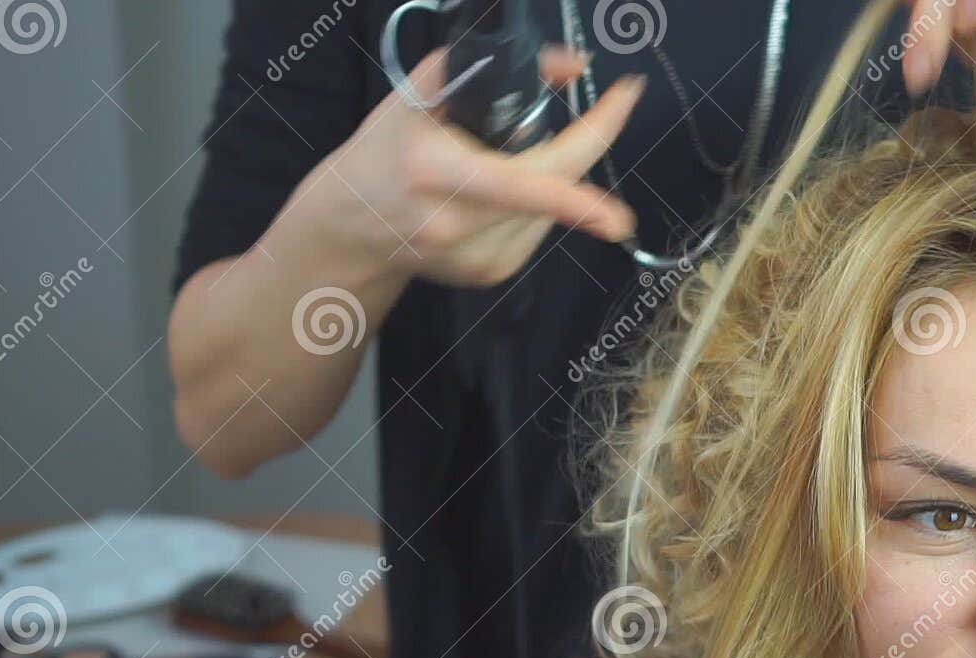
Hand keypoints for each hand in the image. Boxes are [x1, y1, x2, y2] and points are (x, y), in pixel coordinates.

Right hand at [305, 46, 642, 287]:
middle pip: (559, 183)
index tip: (625, 97)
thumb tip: (565, 66)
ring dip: (550, 175)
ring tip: (501, 162)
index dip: (592, 137)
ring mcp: (478, 257)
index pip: (533, 176)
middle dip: (588, 141)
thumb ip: (482, 66)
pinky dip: (535, 205)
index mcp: (439, 175)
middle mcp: (460, 225)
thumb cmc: (384, 154)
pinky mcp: (492, 273)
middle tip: (607, 108)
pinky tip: (498, 197)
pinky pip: (540, 228)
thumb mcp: (416, 95)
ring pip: (553, 205)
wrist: (349, 231)